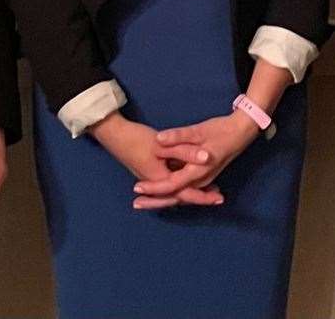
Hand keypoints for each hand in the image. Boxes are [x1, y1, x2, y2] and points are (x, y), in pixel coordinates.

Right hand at [90, 111, 223, 209]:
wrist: (114, 135)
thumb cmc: (137, 139)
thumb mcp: (163, 145)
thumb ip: (185, 151)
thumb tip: (206, 157)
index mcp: (161, 180)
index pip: (186, 194)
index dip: (204, 196)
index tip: (219, 198)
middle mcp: (157, 184)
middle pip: (182, 196)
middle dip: (200, 197)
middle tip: (219, 197)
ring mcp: (152, 179)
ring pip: (177, 190)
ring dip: (192, 191)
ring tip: (210, 189)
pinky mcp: (150, 172)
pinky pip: (171, 183)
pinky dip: (183, 183)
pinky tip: (190, 177)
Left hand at [133, 112, 261, 208]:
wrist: (242, 132)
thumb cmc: (221, 130)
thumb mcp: (199, 131)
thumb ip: (179, 137)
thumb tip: (159, 140)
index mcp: (197, 171)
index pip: (171, 184)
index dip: (153, 187)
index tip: (137, 188)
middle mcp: (200, 180)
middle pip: (174, 195)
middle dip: (155, 201)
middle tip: (135, 204)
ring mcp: (203, 179)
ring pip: (180, 193)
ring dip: (162, 197)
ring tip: (144, 199)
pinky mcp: (204, 175)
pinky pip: (186, 188)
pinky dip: (173, 191)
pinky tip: (163, 190)